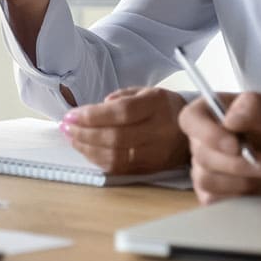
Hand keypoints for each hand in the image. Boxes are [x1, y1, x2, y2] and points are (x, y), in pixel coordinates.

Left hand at [60, 87, 188, 173]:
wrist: (194, 132)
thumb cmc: (164, 108)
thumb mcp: (146, 91)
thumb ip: (122, 97)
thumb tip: (99, 108)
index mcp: (157, 105)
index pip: (121, 112)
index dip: (93, 115)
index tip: (71, 115)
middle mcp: (158, 131)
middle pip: (115, 137)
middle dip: (84, 133)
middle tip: (66, 127)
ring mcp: (156, 153)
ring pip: (115, 157)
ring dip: (87, 149)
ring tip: (71, 139)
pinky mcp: (151, 169)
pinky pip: (120, 169)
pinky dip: (98, 160)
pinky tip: (86, 151)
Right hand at [179, 92, 260, 203]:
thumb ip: (253, 105)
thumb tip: (229, 119)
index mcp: (214, 111)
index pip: (190, 119)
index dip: (207, 134)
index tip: (234, 145)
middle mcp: (206, 138)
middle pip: (200, 153)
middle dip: (236, 163)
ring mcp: (209, 166)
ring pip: (205, 178)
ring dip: (238, 180)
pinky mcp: (217, 191)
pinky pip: (211, 199)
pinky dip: (235, 196)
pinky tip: (255, 187)